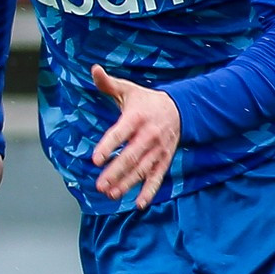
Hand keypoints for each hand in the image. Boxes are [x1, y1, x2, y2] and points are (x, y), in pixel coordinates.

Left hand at [90, 64, 179, 208]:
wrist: (181, 109)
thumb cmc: (146, 101)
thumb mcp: (128, 90)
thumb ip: (108, 83)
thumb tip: (93, 69)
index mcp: (136, 118)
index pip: (120, 134)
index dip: (108, 146)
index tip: (95, 160)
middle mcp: (148, 136)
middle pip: (130, 157)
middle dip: (115, 172)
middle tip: (99, 185)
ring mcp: (158, 150)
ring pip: (142, 170)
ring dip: (127, 184)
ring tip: (111, 195)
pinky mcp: (165, 159)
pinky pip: (158, 177)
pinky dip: (150, 191)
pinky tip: (139, 204)